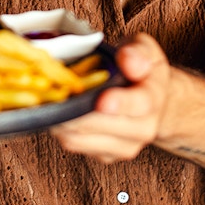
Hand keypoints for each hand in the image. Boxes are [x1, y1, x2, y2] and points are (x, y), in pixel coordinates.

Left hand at [50, 33, 170, 162]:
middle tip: (55, 94)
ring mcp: (125, 146)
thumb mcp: (144, 49)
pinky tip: (56, 112)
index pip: (140, 104)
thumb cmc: (142, 70)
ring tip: (50, 101)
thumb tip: (128, 62)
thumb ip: (137, 52)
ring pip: (83, 139)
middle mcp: (144, 128)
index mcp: (154, 97)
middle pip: (104, 126)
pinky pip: (76, 146)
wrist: (154, 100)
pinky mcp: (106, 156)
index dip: (120, 103)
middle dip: (76, 110)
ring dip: (62, 121)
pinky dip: (61, 129)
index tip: (101, 100)